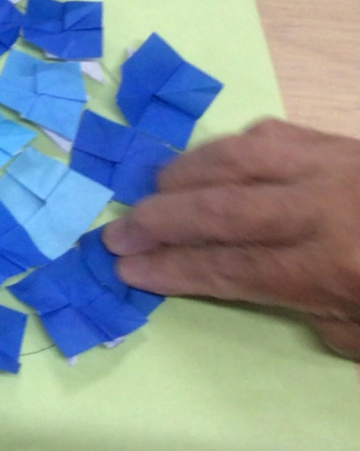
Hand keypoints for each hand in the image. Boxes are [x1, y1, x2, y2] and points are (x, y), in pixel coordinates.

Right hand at [103, 120, 359, 355]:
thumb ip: (318, 315)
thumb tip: (262, 288)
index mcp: (332, 266)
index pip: (231, 268)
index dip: (173, 270)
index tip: (127, 271)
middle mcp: (322, 208)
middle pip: (218, 209)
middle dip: (158, 222)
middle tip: (113, 234)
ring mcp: (332, 166)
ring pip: (236, 159)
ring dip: (183, 176)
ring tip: (149, 195)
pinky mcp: (342, 142)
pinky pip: (271, 135)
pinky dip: (230, 149)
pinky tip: (210, 164)